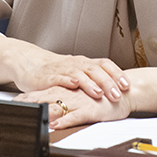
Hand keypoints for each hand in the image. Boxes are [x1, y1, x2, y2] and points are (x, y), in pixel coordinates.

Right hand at [9, 47, 129, 102]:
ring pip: (80, 74)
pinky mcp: (49, 76)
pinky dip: (68, 80)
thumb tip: (114, 88)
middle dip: (107, 82)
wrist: (29, 62)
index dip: (116, 74)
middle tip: (117, 94)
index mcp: (84, 63)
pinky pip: (60, 77)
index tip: (127, 85)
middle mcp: (76, 64)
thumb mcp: (76, 72)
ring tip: (99, 93)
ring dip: (91, 83)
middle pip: (95, 70)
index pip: (105, 64)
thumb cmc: (54, 70)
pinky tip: (74, 85)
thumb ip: (92, 79)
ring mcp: (63, 69)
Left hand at [14, 85, 133, 129]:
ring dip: (42, 112)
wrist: (124, 92)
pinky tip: (55, 124)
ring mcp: (78, 101)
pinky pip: (75, 115)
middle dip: (27, 104)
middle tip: (12, 110)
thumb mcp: (78, 97)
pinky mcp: (90, 109)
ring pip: (57, 106)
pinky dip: (65, 120)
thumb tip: (48, 108)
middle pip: (43, 98)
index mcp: (64, 90)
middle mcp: (68, 94)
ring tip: (29, 117)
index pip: (39, 94)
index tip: (9, 104)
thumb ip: (63, 101)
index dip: (24, 99)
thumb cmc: (100, 96)